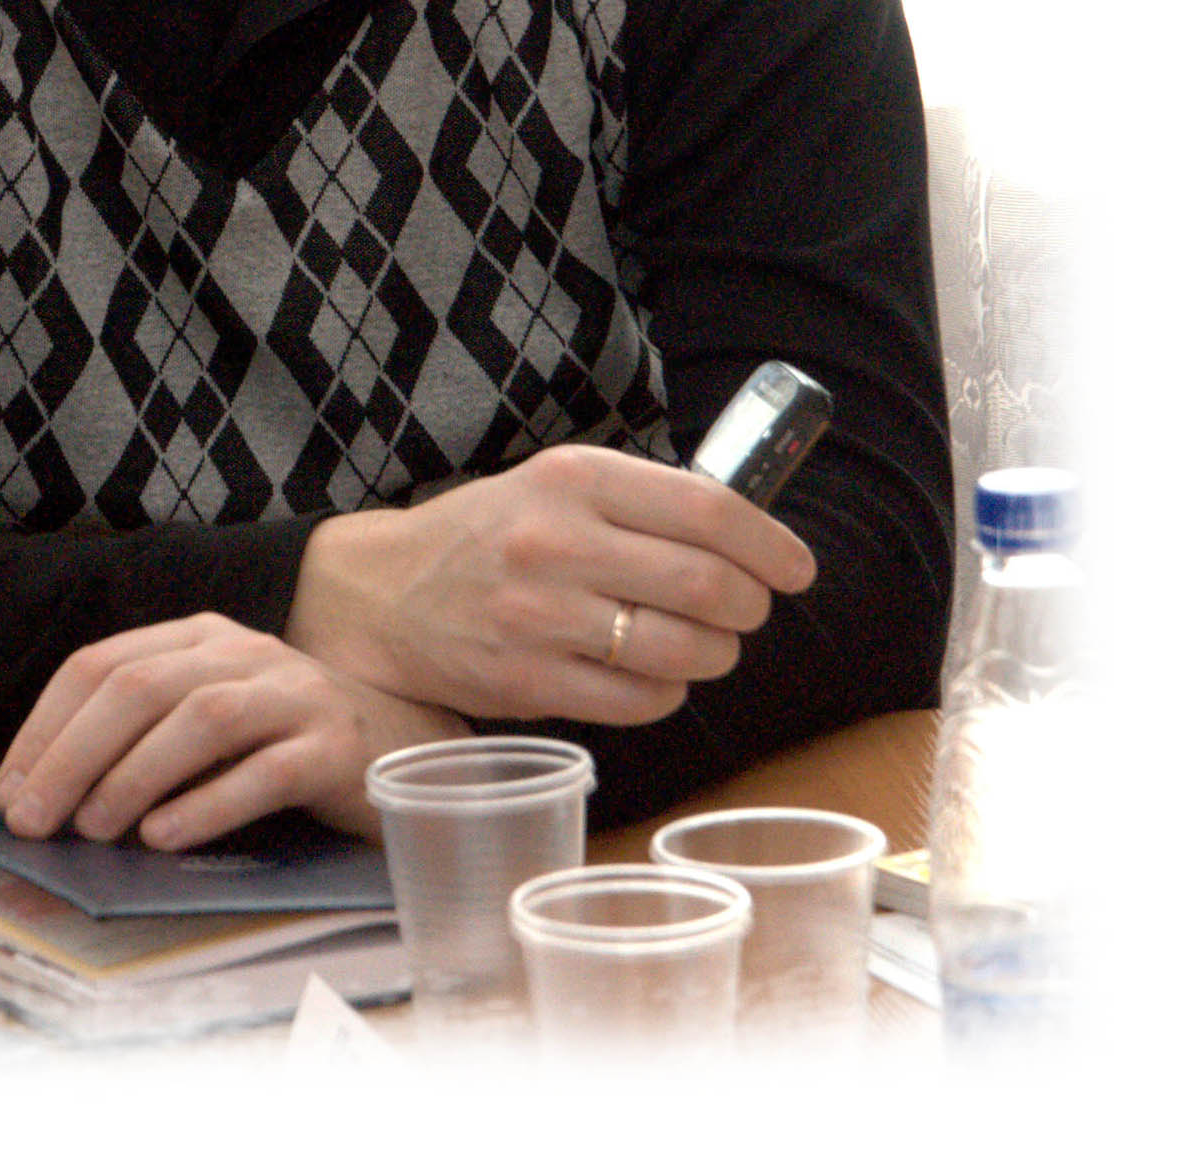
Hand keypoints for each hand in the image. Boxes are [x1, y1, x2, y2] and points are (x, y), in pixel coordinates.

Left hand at [0, 613, 471, 848]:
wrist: (403, 742)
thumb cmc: (282, 740)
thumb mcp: (209, 718)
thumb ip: (143, 734)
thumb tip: (48, 795)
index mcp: (200, 637)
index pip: (102, 663)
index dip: (46, 727)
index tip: (10, 791)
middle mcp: (244, 652)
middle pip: (141, 687)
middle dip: (73, 754)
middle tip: (34, 820)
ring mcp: (294, 694)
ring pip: (201, 719)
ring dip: (134, 776)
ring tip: (96, 830)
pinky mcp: (334, 746)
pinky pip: (266, 771)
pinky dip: (209, 804)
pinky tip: (167, 836)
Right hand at [286, 442, 817, 726]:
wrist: (383, 593)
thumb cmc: (488, 536)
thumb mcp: (552, 484)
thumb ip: (637, 500)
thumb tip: (747, 532)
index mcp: (572, 477)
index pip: (705, 508)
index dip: (770, 543)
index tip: (795, 566)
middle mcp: (556, 541)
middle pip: (706, 584)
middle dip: (749, 605)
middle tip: (748, 609)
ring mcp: (540, 616)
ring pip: (682, 649)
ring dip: (717, 654)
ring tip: (706, 644)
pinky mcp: (529, 682)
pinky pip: (641, 700)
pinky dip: (668, 693)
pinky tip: (654, 675)